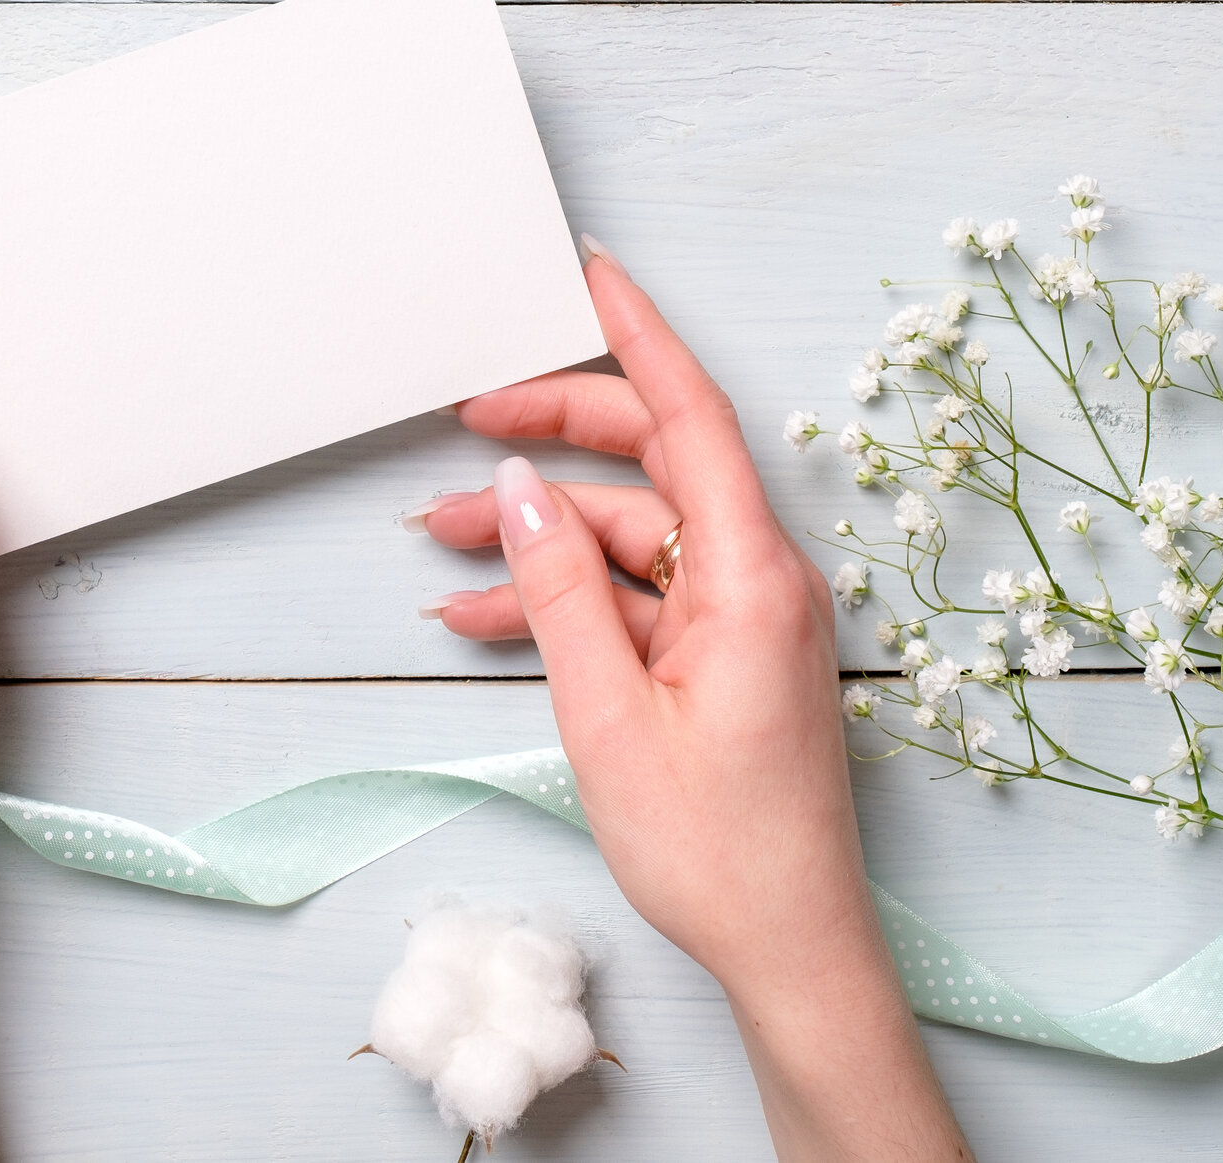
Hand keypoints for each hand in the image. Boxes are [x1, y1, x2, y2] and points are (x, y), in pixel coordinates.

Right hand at [410, 240, 970, 1162]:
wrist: (788, 949)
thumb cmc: (716, 850)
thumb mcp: (606, 713)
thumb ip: (560, 588)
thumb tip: (520, 487)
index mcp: (750, 577)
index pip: (691, 415)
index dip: (636, 334)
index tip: (590, 271)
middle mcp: (757, 579)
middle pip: (650, 463)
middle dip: (554, 434)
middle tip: (467, 415)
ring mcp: (742, 618)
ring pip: (628, 535)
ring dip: (536, 535)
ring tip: (434, 539)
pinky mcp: (724, 657)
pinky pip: (636, 598)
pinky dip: (564, 600)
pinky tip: (480, 615)